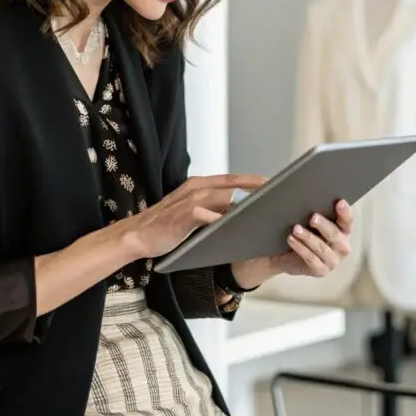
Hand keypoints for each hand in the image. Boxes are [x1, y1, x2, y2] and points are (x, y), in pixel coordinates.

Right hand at [117, 174, 266, 258]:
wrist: (137, 235)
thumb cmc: (167, 226)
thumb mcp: (195, 215)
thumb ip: (214, 210)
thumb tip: (239, 213)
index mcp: (199, 186)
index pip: (232, 179)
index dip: (253, 180)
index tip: (274, 183)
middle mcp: (195, 188)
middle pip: (231, 183)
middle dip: (255, 186)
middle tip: (277, 191)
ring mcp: (189, 200)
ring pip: (222, 195)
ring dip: (244, 200)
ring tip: (264, 207)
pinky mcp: (182, 215)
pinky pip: (205, 214)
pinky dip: (220, 217)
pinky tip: (235, 223)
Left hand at [232, 199, 353, 286]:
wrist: (284, 254)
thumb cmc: (300, 230)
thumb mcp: (306, 217)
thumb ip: (312, 206)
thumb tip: (304, 189)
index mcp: (343, 230)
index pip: (348, 220)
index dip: (345, 212)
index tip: (338, 202)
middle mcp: (342, 245)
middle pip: (335, 234)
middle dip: (323, 225)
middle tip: (312, 217)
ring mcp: (332, 260)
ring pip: (322, 247)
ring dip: (308, 237)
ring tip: (295, 229)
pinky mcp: (321, 270)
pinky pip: (311, 259)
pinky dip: (301, 249)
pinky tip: (291, 240)